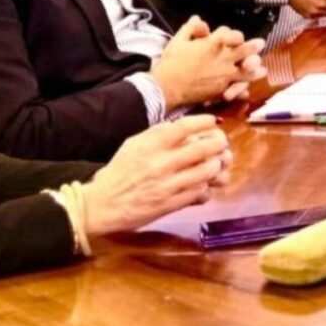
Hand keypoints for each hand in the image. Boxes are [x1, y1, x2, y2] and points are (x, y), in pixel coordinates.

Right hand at [82, 115, 231, 235]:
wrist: (103, 204)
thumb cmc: (118, 173)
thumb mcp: (133, 145)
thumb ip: (156, 135)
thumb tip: (182, 128)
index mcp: (150, 144)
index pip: (184, 126)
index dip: (205, 121)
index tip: (214, 122)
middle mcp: (160, 162)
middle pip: (203, 147)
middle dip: (219, 143)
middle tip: (222, 144)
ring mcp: (167, 184)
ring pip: (207, 171)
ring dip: (217, 166)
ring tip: (217, 164)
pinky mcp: (171, 204)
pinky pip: (200, 193)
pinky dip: (207, 187)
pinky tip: (205, 184)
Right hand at [152, 17, 265, 109]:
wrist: (168, 86)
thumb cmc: (171, 63)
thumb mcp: (178, 40)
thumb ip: (190, 28)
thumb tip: (197, 18)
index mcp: (213, 43)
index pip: (229, 33)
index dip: (230, 33)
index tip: (229, 35)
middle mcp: (223, 58)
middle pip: (245, 49)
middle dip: (253, 46)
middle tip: (260, 43)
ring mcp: (224, 74)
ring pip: (247, 70)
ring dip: (254, 67)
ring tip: (261, 67)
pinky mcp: (222, 88)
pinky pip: (238, 87)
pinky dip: (244, 88)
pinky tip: (249, 88)